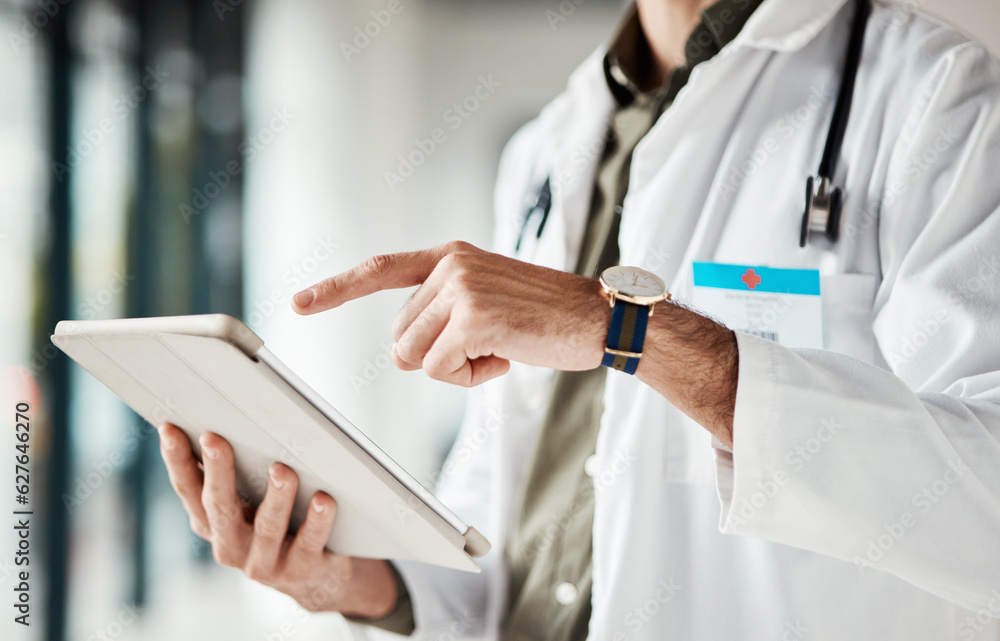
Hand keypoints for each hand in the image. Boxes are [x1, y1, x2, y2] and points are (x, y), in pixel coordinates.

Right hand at [157, 423, 397, 616]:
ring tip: (283, 469)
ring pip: (267, 528)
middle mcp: (231, 546)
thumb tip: (220, 425)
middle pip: (220, 508)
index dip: (176, 460)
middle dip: (217, 472)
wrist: (316, 576)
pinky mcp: (300, 572)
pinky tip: (324, 499)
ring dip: (275, 497)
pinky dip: (317, 521)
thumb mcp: (249, 502)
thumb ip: (234, 473)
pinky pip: (309, 545)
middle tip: (214, 439)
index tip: (169, 428)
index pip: (188, 489)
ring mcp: (264, 563)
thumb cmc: (280, 523)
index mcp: (212, 523)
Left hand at [291, 241, 610, 385]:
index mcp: (450, 257)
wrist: (599, 317)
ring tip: (499, 349)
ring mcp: (461, 289)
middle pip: (399, 337)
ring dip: (454, 370)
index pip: (380, 268)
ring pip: (415, 357)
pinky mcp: (473, 318)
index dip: (336, 288)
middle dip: (436, 357)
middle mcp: (450, 266)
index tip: (299, 303)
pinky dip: (472, 378)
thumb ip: (445, 308)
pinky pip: (442, 370)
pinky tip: (508, 357)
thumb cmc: (547, 315)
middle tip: (487, 346)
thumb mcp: (490, 296)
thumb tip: (407, 350)